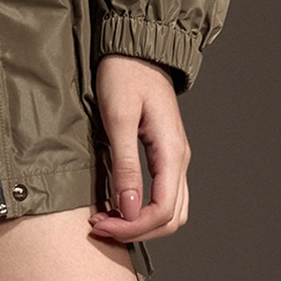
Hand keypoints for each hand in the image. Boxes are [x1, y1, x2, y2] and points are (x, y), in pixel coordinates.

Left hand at [88, 53, 189, 241]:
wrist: (136, 49)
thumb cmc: (125, 75)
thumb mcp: (119, 119)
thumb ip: (126, 166)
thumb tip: (129, 208)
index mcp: (171, 152)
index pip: (163, 210)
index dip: (134, 227)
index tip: (103, 225)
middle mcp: (179, 159)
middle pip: (172, 217)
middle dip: (137, 230)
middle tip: (100, 226)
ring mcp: (174, 158)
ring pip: (171, 210)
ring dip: (140, 223)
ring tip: (106, 218)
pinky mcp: (164, 154)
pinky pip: (163, 194)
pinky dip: (142, 209)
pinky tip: (117, 203)